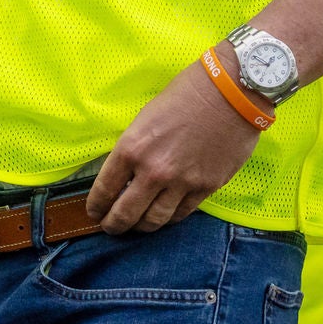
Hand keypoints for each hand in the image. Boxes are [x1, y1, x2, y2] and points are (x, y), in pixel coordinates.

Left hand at [86, 47, 262, 233]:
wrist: (228, 95)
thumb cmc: (182, 97)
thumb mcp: (144, 119)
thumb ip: (134, 149)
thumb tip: (125, 173)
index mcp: (131, 148)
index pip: (105, 189)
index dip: (96, 206)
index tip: (94, 213)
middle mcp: (153, 171)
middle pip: (126, 212)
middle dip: (114, 225)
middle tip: (110, 228)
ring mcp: (181, 182)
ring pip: (155, 220)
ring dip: (141, 228)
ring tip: (136, 228)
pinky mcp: (206, 188)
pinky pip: (182, 213)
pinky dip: (169, 219)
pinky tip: (163, 218)